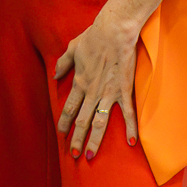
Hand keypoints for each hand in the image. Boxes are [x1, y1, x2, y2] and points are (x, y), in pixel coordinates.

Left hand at [54, 11, 140, 159]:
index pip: (69, 108)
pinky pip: (128, 113)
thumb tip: (55, 74)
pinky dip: (130, 128)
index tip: (62, 133)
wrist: (114, 31)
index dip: (64, 122)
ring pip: (100, 122)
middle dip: (77, 139)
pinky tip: (131, 143)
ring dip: (95, 140)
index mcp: (79, 83)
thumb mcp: (72, 48)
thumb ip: (63, 63)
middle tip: (73, 155)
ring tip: (90, 155)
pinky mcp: (124, 91)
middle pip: (82, 121)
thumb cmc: (93, 37)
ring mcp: (108, 93)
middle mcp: (92, 92)